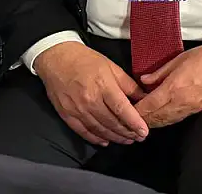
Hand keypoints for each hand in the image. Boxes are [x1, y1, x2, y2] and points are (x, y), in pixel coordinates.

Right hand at [33, 41, 148, 146]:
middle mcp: (89, 100)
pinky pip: (82, 131)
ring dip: (114, 137)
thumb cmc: (87, 61)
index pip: (122, 109)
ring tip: (127, 140)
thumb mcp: (113, 67)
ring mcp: (76, 109)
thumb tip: (144, 98)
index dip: (134, 122)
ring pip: (99, 129)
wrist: (57, 59)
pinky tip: (105, 141)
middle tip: (140, 137)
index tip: (145, 131)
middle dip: (127, 132)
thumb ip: (128, 85)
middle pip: (111, 122)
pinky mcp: (66, 114)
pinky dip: (95, 138)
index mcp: (103, 86)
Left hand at [133, 43, 201, 128]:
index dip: (134, 111)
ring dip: (151, 122)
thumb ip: (160, 72)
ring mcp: (188, 108)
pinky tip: (159, 118)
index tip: (125, 110)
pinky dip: (164, 121)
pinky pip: (175, 119)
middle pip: (154, 118)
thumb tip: (144, 80)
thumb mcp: (179, 59)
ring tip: (141, 121)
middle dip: (140, 120)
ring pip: (164, 122)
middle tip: (128, 119)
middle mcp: (179, 102)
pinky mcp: (196, 110)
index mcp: (173, 88)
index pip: (147, 106)